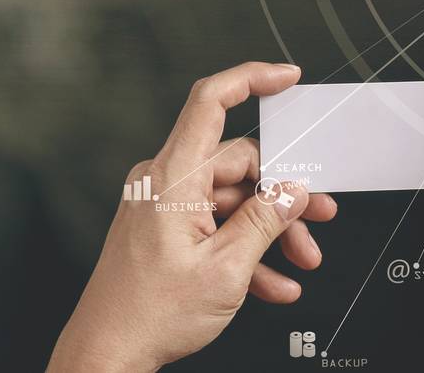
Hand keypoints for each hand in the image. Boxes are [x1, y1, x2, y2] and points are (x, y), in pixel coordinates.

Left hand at [49, 62, 337, 371]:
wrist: (107, 354)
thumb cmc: (147, 315)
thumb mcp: (225, 269)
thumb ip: (265, 221)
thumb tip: (293, 191)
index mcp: (172, 177)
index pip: (211, 101)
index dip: (252, 79)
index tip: (287, 77)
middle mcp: (164, 182)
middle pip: (238, 164)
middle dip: (282, 195)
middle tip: (316, 220)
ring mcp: (163, 206)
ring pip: (232, 200)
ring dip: (270, 230)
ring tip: (301, 260)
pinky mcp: (165, 229)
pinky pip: (215, 225)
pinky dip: (246, 250)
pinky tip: (274, 283)